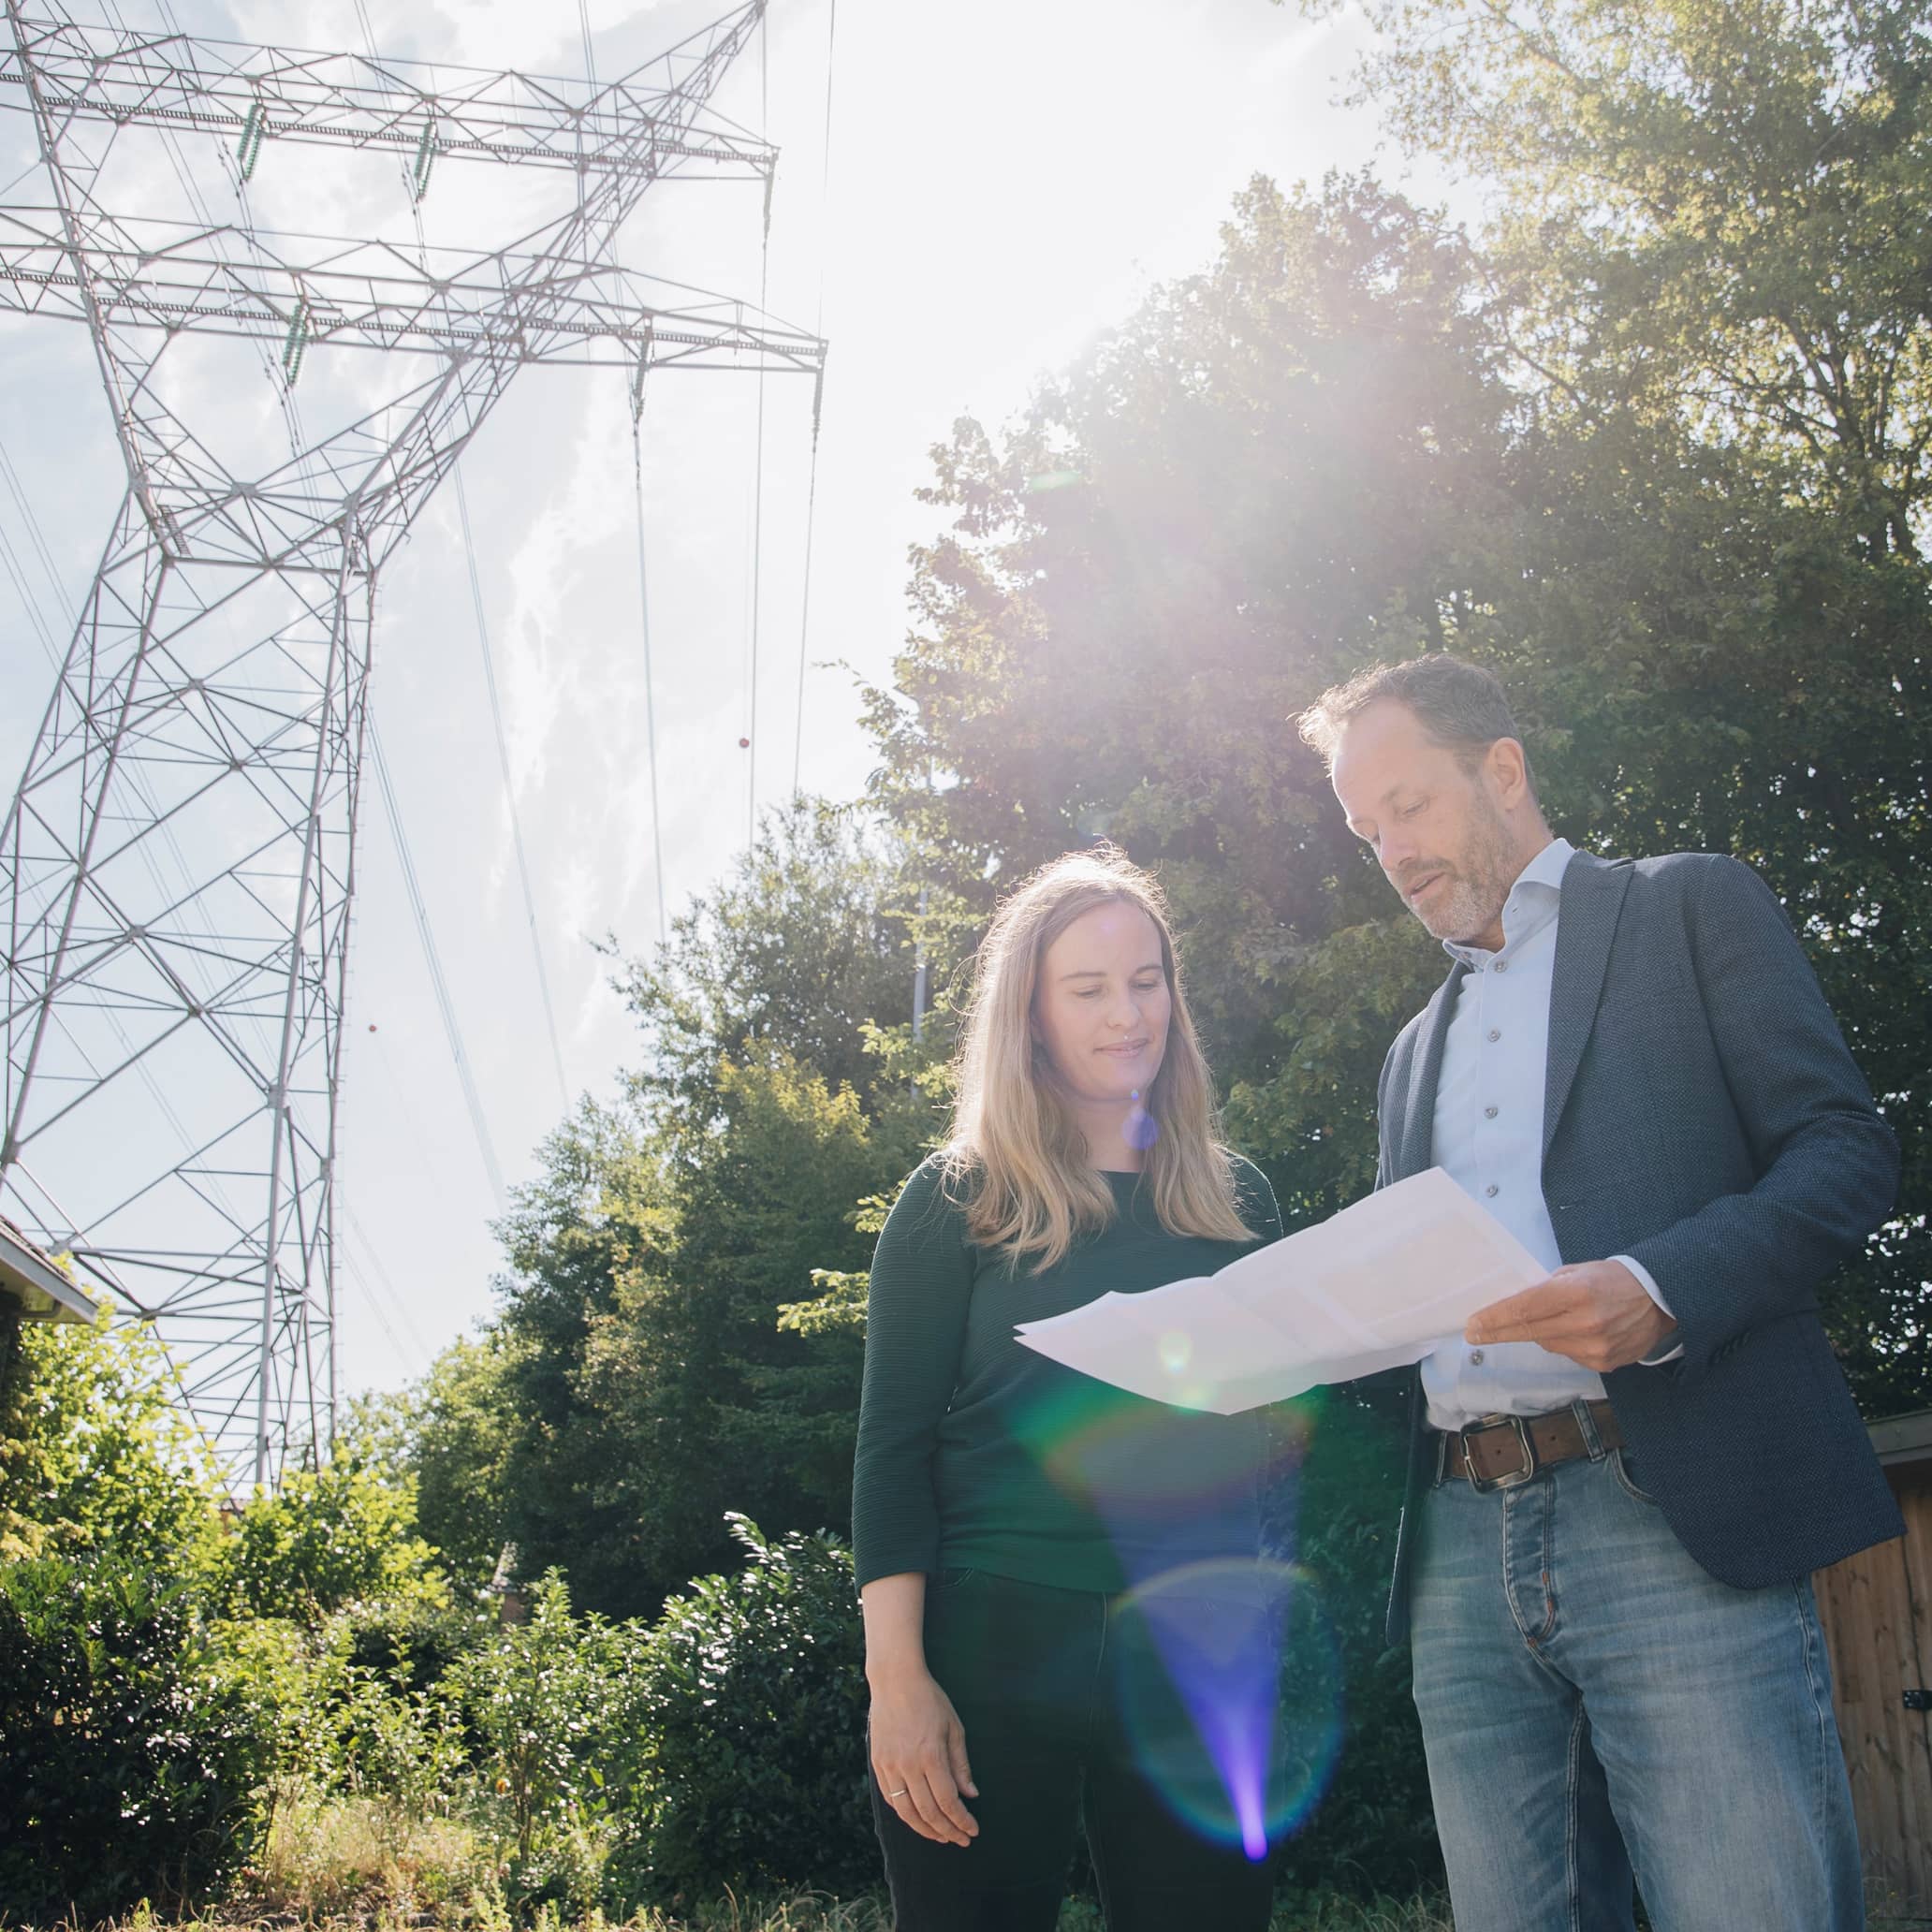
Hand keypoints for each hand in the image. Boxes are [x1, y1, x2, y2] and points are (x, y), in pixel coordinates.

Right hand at [869, 1668, 978, 1846]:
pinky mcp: (878, 1763)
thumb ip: (961, 1764)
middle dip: (947, 1831)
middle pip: (929, 1812)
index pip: (949, 1801)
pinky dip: (905, 1813)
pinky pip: (890, 1798)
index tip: (973, 1830)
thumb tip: (970, 1795)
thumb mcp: (954, 1727)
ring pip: (906, 1812)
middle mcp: (908, 1765)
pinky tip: (918, 1817)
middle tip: (960, 1839)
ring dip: (925, 1829)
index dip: (962, 1821)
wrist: (895, 1680)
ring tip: (941, 1836)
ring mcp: (889, 1766)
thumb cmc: (930, 1700)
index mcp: (931, 1755)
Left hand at [1465, 1258, 1674, 1372]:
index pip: (1524, 1309)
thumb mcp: (1578, 1272)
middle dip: (1498, 1332)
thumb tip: (1515, 1304)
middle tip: (1475, 1333)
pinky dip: (1565, 1343)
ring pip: (1547, 1344)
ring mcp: (1595, 1347)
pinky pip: (1569, 1355)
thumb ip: (1547, 1288)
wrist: (1661, 1299)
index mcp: (1576, 1293)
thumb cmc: (1614, 1279)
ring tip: (1557, 1318)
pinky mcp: (1603, 1363)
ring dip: (1540, 1333)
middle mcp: (1585, 1323)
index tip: (1473, 1325)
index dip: (1495, 1319)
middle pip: (1528, 1331)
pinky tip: (1580, 1331)